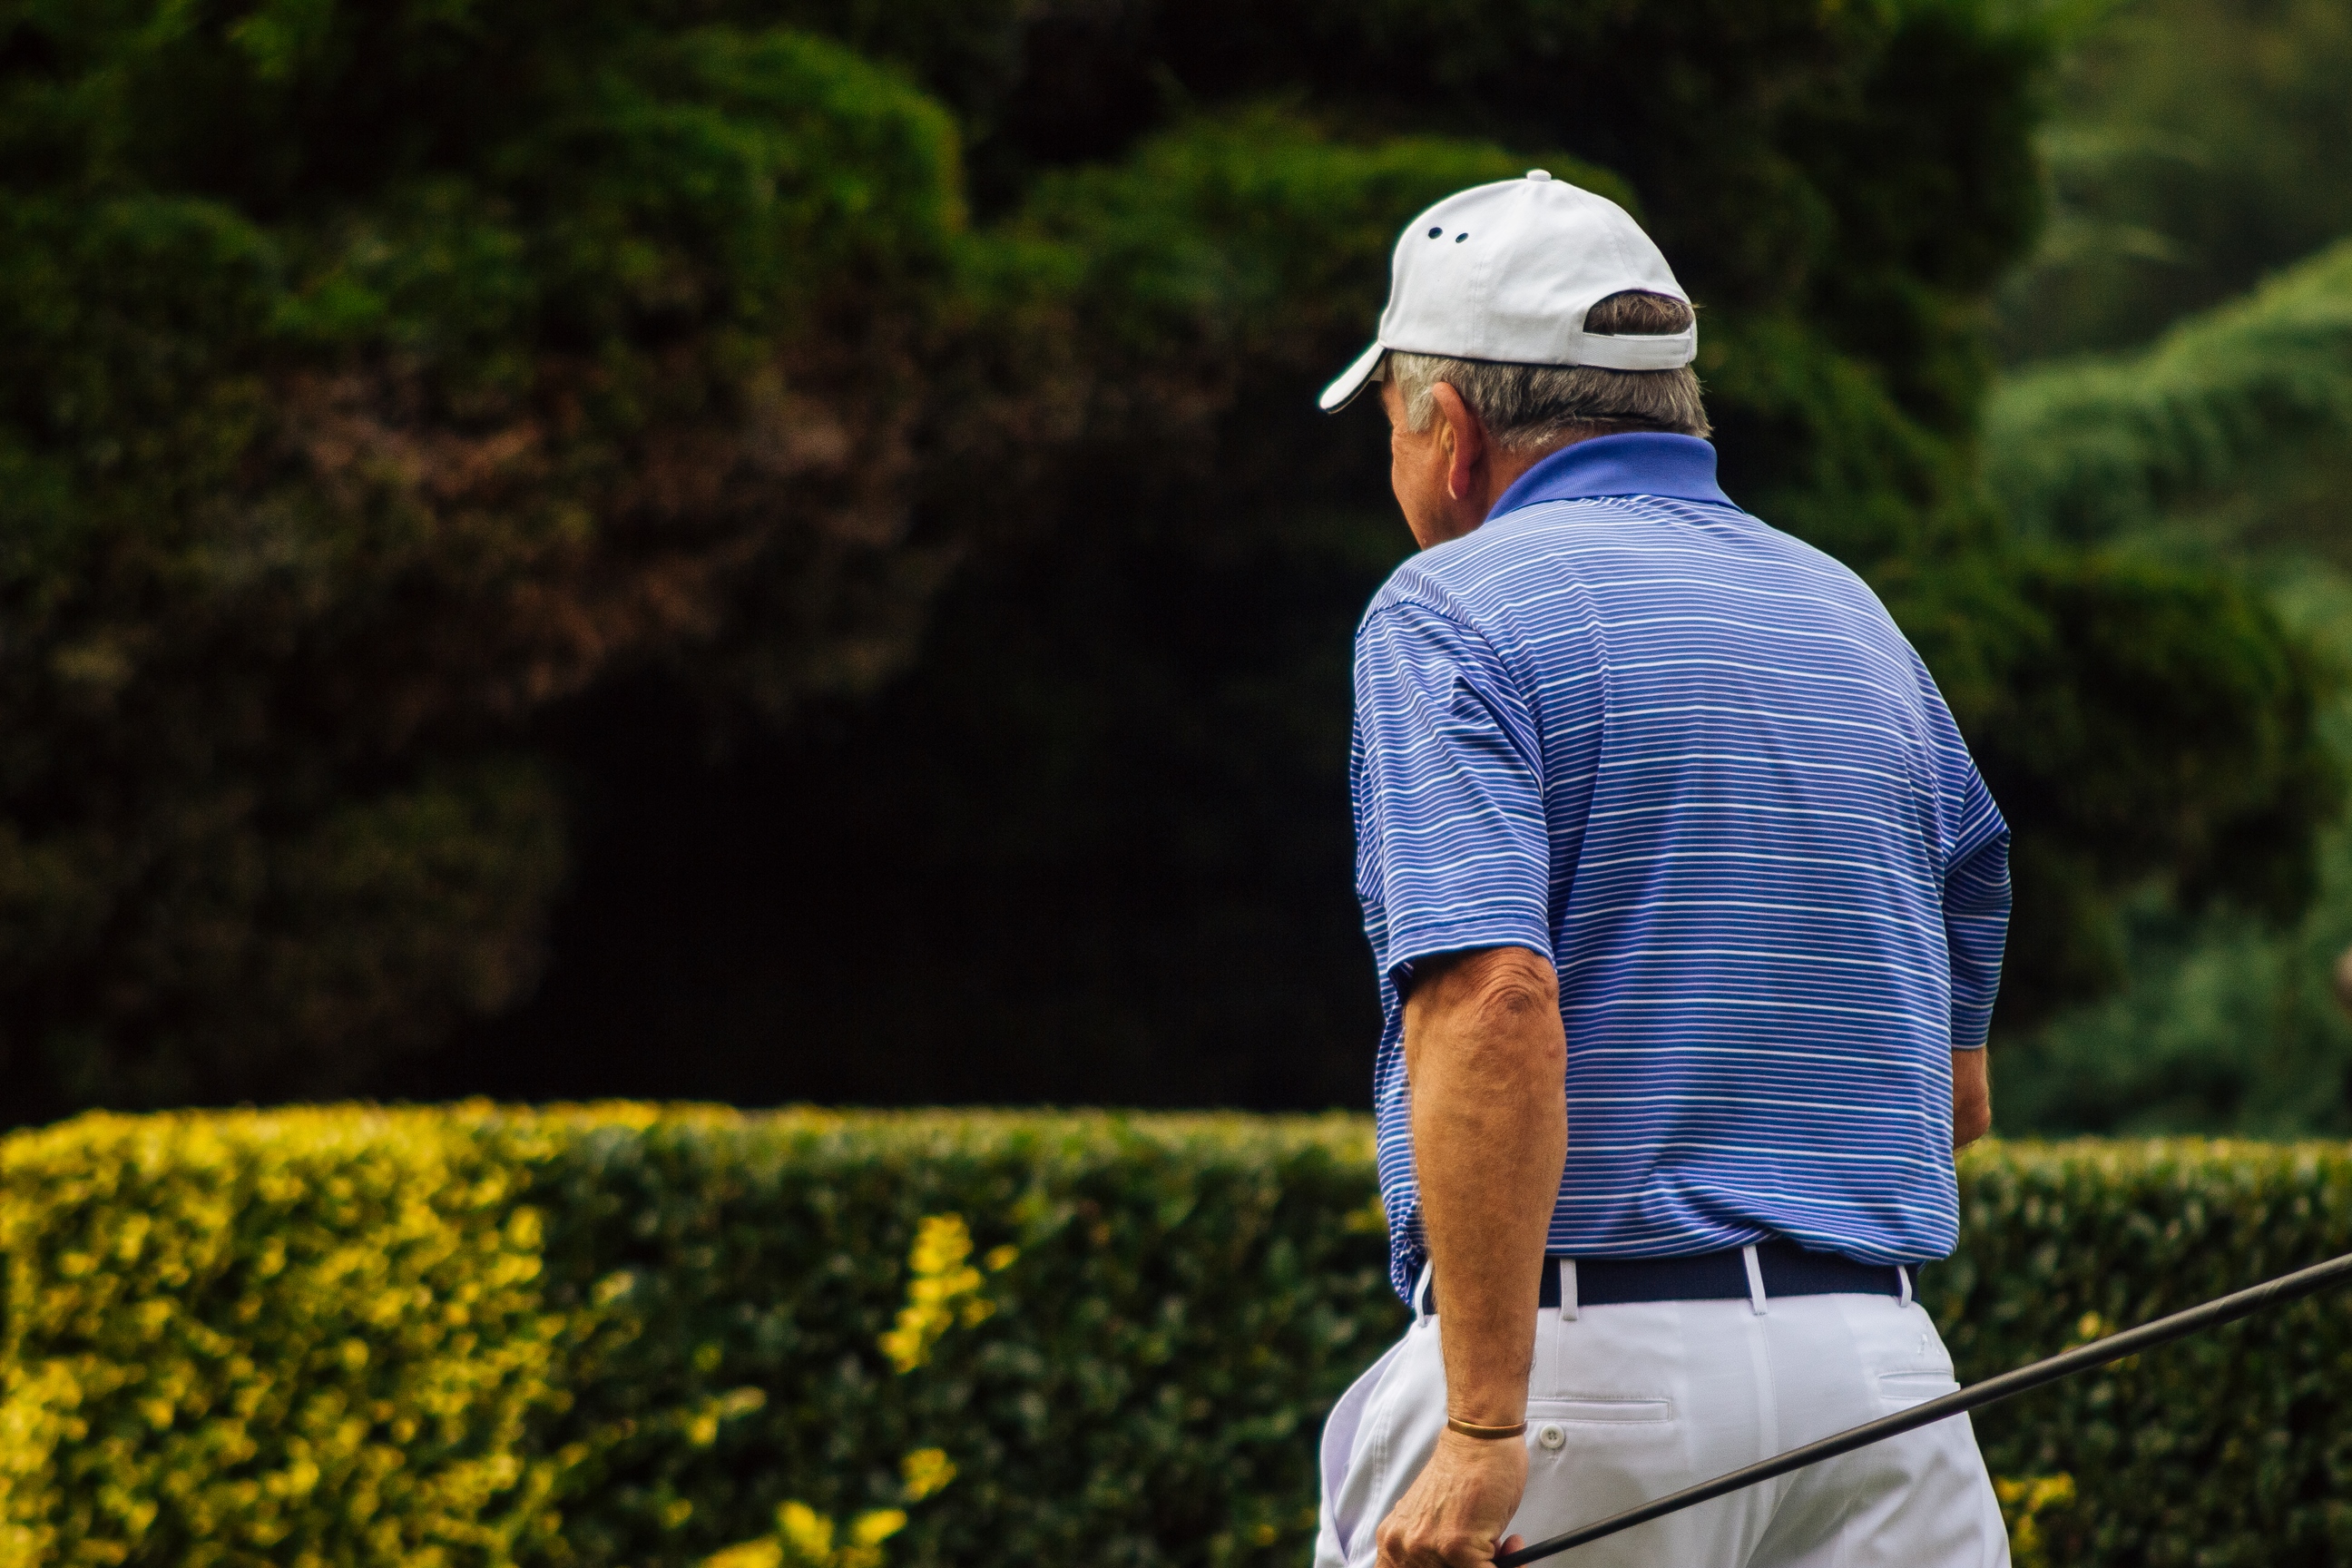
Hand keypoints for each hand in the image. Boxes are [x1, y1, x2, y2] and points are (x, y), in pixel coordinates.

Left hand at [1375, 1429, 1528, 1567]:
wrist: (1479, 1439)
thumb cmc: (1465, 1470)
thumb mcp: (1431, 1521)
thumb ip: (1430, 1551)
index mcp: (1394, 1541)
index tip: (1456, 1566)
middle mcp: (1404, 1546)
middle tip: (1490, 1558)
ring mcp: (1430, 1548)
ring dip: (1493, 1566)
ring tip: (1500, 1548)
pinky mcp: (1458, 1547)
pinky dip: (1509, 1565)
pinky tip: (1510, 1545)